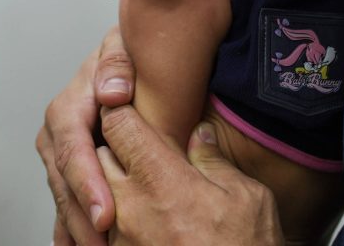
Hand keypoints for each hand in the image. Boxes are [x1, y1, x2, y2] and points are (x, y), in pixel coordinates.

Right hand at [37, 27, 135, 245]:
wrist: (123, 63)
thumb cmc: (126, 56)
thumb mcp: (123, 46)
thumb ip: (118, 64)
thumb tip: (112, 92)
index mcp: (68, 107)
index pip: (73, 151)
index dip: (88, 184)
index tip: (105, 213)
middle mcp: (58, 134)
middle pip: (64, 183)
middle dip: (81, 218)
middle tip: (103, 245)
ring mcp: (60, 156)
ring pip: (64, 199)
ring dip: (78, 229)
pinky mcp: (69, 171)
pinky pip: (67, 204)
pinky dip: (71, 229)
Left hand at [97, 109, 283, 245]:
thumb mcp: (247, 198)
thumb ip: (215, 161)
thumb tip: (200, 136)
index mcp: (161, 179)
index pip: (119, 125)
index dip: (122, 111)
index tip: (129, 109)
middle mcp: (130, 207)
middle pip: (98, 156)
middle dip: (113, 149)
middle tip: (137, 152)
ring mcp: (120, 240)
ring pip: (96, 196)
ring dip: (111, 188)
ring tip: (141, 193)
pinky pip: (101, 234)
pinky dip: (114, 223)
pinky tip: (140, 225)